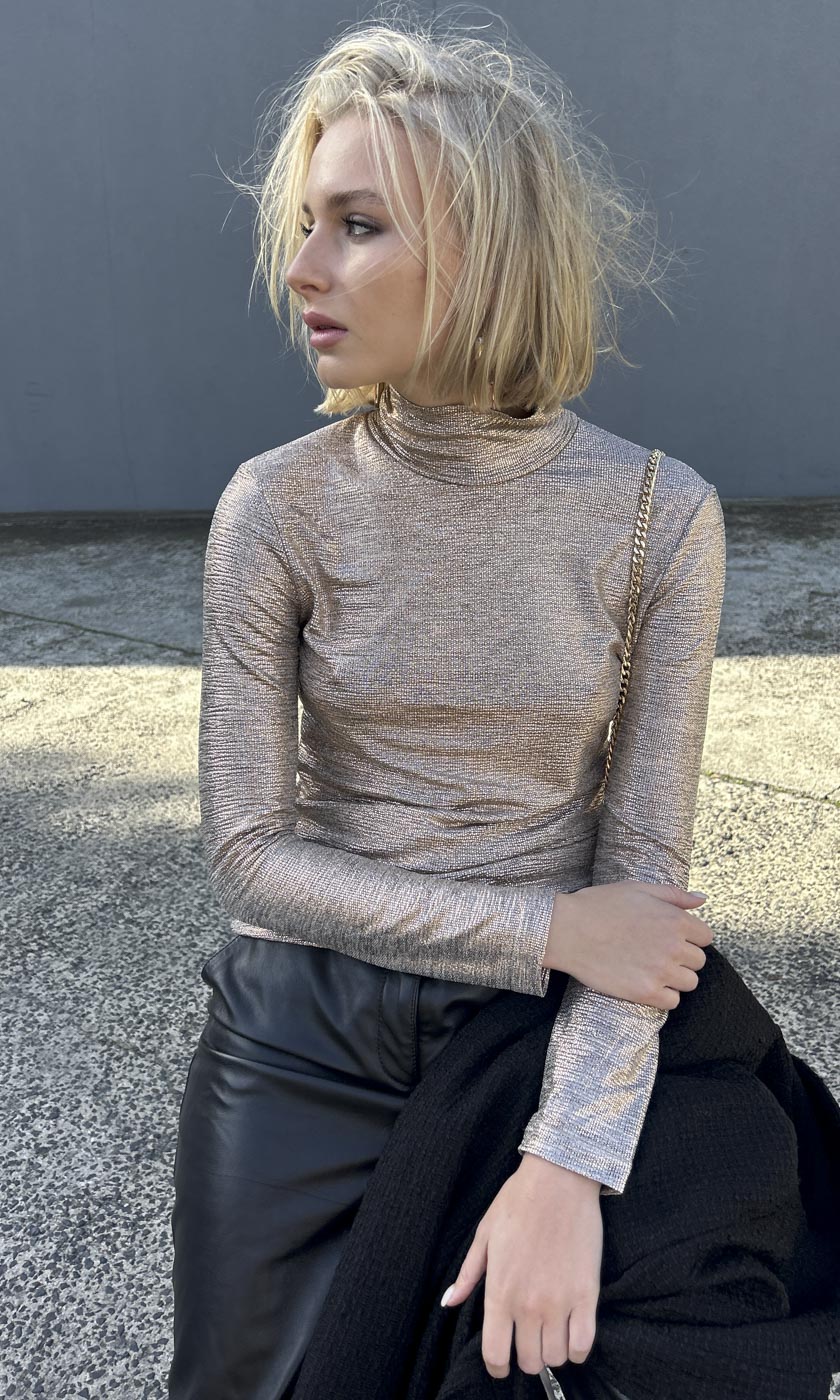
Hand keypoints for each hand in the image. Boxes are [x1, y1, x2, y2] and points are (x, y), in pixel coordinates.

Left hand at [440, 1154, 602, 1378]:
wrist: (558, 1179)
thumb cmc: (518, 1201)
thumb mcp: (485, 1234)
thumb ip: (468, 1274)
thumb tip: (449, 1302)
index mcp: (499, 1290)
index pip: (494, 1354)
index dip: (496, 1367)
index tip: (501, 1363)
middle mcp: (527, 1304)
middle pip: (528, 1361)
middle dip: (526, 1357)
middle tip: (528, 1341)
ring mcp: (559, 1302)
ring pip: (556, 1357)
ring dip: (552, 1352)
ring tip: (551, 1333)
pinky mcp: (587, 1295)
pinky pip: (584, 1344)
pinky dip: (578, 1347)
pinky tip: (572, 1333)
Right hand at [544, 881, 713, 1009]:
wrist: (566, 930)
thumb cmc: (600, 905)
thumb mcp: (639, 889)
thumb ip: (675, 895)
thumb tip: (702, 899)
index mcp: (676, 920)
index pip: (706, 937)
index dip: (690, 937)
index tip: (671, 938)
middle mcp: (673, 947)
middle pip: (699, 961)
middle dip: (682, 957)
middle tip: (657, 952)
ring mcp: (660, 972)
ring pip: (689, 983)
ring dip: (674, 977)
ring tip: (651, 968)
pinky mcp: (645, 993)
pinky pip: (672, 1002)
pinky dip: (662, 995)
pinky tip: (645, 982)